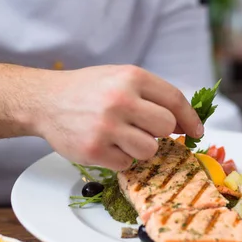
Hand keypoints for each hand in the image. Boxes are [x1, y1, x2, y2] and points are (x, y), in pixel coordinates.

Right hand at [31, 65, 202, 169]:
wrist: (45, 100)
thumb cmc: (87, 90)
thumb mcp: (119, 78)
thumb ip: (150, 95)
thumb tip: (183, 123)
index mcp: (131, 77)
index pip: (175, 100)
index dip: (191, 119)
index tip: (196, 131)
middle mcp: (120, 100)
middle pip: (165, 126)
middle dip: (159, 132)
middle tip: (143, 129)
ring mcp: (106, 127)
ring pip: (149, 150)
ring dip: (140, 148)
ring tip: (122, 137)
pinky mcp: (94, 150)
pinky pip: (126, 163)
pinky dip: (120, 158)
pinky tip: (105, 145)